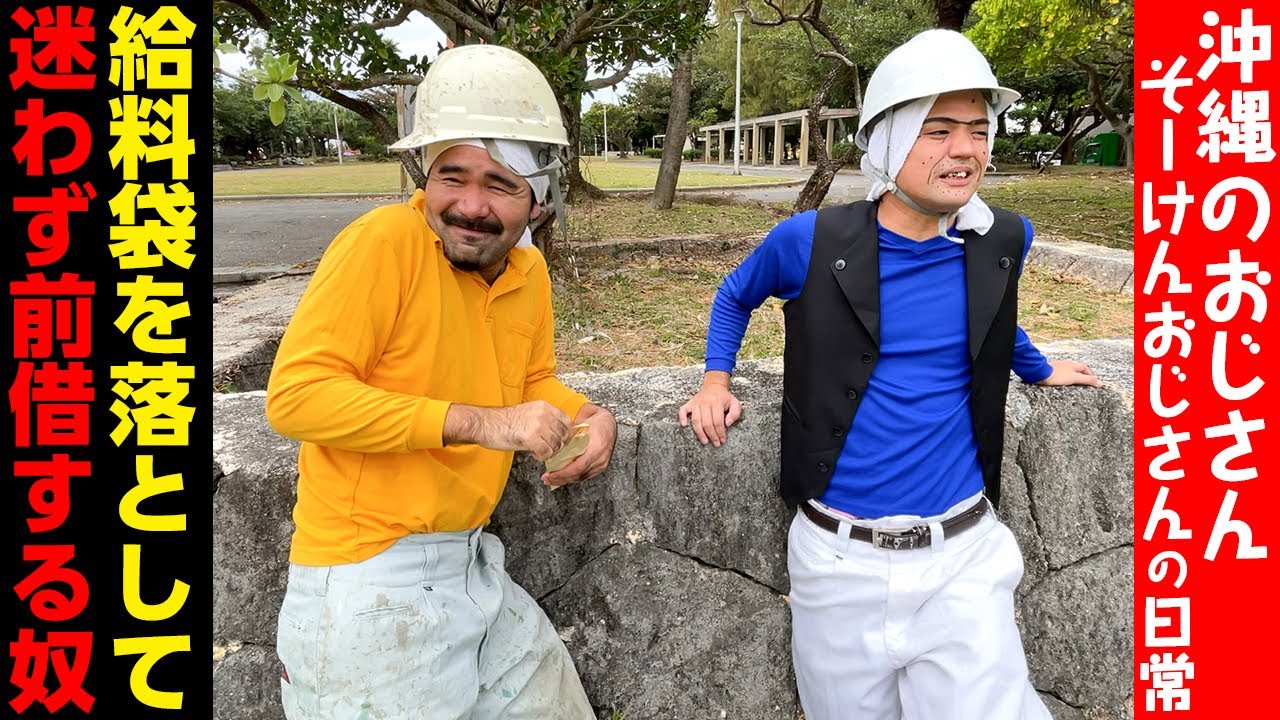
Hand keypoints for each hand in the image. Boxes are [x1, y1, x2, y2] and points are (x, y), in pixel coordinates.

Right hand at [446, 401, 572, 459]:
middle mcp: (543, 414)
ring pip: (556, 444)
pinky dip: (542, 456)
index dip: (565, 433)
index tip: (559, 440)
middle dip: (558, 445)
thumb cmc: (502, 421)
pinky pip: (546, 452)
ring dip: (549, 451)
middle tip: (548, 448)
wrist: (485, 423)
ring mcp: (538, 425)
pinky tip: (533, 453)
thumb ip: (543, 420)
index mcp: (543, 406)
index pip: (566, 420)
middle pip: (563, 434)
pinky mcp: (531, 438)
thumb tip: (556, 434)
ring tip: (538, 451)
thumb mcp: (527, 413)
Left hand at [542, 404, 616, 488]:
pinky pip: (585, 476)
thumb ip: (568, 433)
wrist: (610, 422)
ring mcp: (601, 464)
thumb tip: (553, 441)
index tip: (551, 474)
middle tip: (547, 479)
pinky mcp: (600, 467)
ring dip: (565, 480)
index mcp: (596, 448)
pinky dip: (573, 477)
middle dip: (560, 479)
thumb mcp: (580, 423)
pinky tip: (563, 477)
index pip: (578, 467)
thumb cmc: (598, 420)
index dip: (563, 473)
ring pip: (581, 477)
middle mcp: (600, 458)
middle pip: (578, 475)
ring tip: (552, 479)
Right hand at [677, 371, 741, 446]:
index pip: (718, 421)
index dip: (720, 433)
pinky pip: (682, 411)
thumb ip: (735, 414)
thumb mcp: (735, 403)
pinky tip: (684, 425)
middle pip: (707, 423)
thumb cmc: (724, 398)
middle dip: (711, 435)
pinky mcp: (689, 404)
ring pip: (696, 420)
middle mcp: (705, 402)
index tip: (722, 440)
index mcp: (717, 402)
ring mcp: (696, 403)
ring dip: (700, 433)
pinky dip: (682, 418)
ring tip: (704, 441)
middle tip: (715, 443)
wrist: (714, 386)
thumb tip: (727, 424)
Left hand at [1036, 359, 1102, 387]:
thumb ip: (1087, 380)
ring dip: (1071, 374)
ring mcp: (1057, 366)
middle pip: (1076, 367)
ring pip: (1067, 369)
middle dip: (1080, 373)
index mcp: (1073, 364)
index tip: (1092, 379)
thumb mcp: (1075, 378)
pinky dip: (1062, 376)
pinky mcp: (1050, 370)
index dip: (1089, 373)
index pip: (1084, 367)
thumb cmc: (1058, 375)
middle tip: (1083, 380)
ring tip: (1072, 381)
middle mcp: (1065, 363)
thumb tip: (1101, 383)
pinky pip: (1058, 372)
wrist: (1040, 373)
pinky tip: (1059, 380)